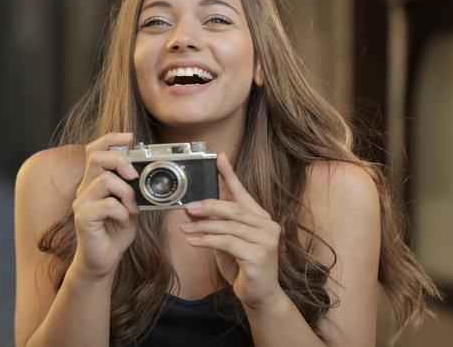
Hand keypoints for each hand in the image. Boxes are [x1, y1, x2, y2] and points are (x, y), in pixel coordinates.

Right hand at [71, 132, 139, 281]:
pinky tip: (124, 220)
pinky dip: (122, 210)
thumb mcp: (130, 205)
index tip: (130, 137)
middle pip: (96, 157)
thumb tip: (150, 173)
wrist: (103, 261)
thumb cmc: (115, 232)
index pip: (95, 150)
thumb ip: (134, 189)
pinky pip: (106, 204)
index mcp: (94, 182)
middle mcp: (84, 189)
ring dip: (126, 192)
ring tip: (132, 207)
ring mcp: (82, 203)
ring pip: (104, 180)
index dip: (111, 139)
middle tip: (134, 175)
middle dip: (120, 160)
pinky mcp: (83, 218)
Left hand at [179, 153, 283, 310]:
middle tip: (188, 208)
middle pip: (232, 209)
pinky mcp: (258, 256)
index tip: (219, 157)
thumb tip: (192, 209)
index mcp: (260, 218)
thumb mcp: (228, 240)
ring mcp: (266, 241)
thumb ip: (218, 224)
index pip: (242, 192)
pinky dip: (206, 241)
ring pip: (227, 226)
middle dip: (207, 206)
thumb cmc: (243, 266)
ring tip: (184, 228)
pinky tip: (192, 241)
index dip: (230, 174)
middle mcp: (267, 226)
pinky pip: (226, 243)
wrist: (259, 295)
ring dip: (202, 227)